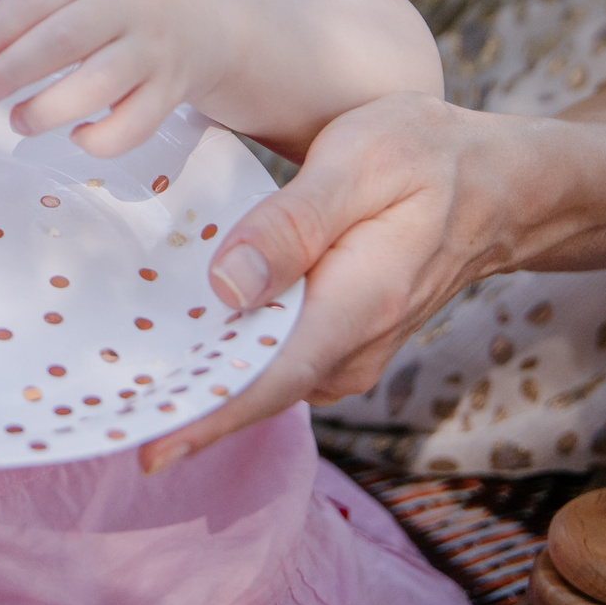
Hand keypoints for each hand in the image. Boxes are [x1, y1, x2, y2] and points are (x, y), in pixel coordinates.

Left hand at [0, 0, 230, 156]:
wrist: (213, 14)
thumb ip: (30, 6)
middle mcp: (128, 5)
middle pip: (63, 41)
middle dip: (12, 72)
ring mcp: (154, 49)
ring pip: (98, 87)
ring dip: (48, 110)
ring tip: (20, 121)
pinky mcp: (173, 90)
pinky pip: (135, 126)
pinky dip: (101, 141)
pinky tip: (77, 136)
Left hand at [134, 94, 546, 473]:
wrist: (502, 184)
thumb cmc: (428, 156)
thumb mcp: (360, 162)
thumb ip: (293, 223)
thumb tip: (226, 287)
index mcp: (356, 304)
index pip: (270, 381)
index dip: (207, 419)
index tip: (148, 448)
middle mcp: (354, 345)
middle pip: (257, 391)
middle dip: (184, 405)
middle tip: (104, 407)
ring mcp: (351, 348)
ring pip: (264, 377)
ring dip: (202, 379)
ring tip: (124, 370)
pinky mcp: (342, 336)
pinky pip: (277, 358)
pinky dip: (229, 354)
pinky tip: (179, 332)